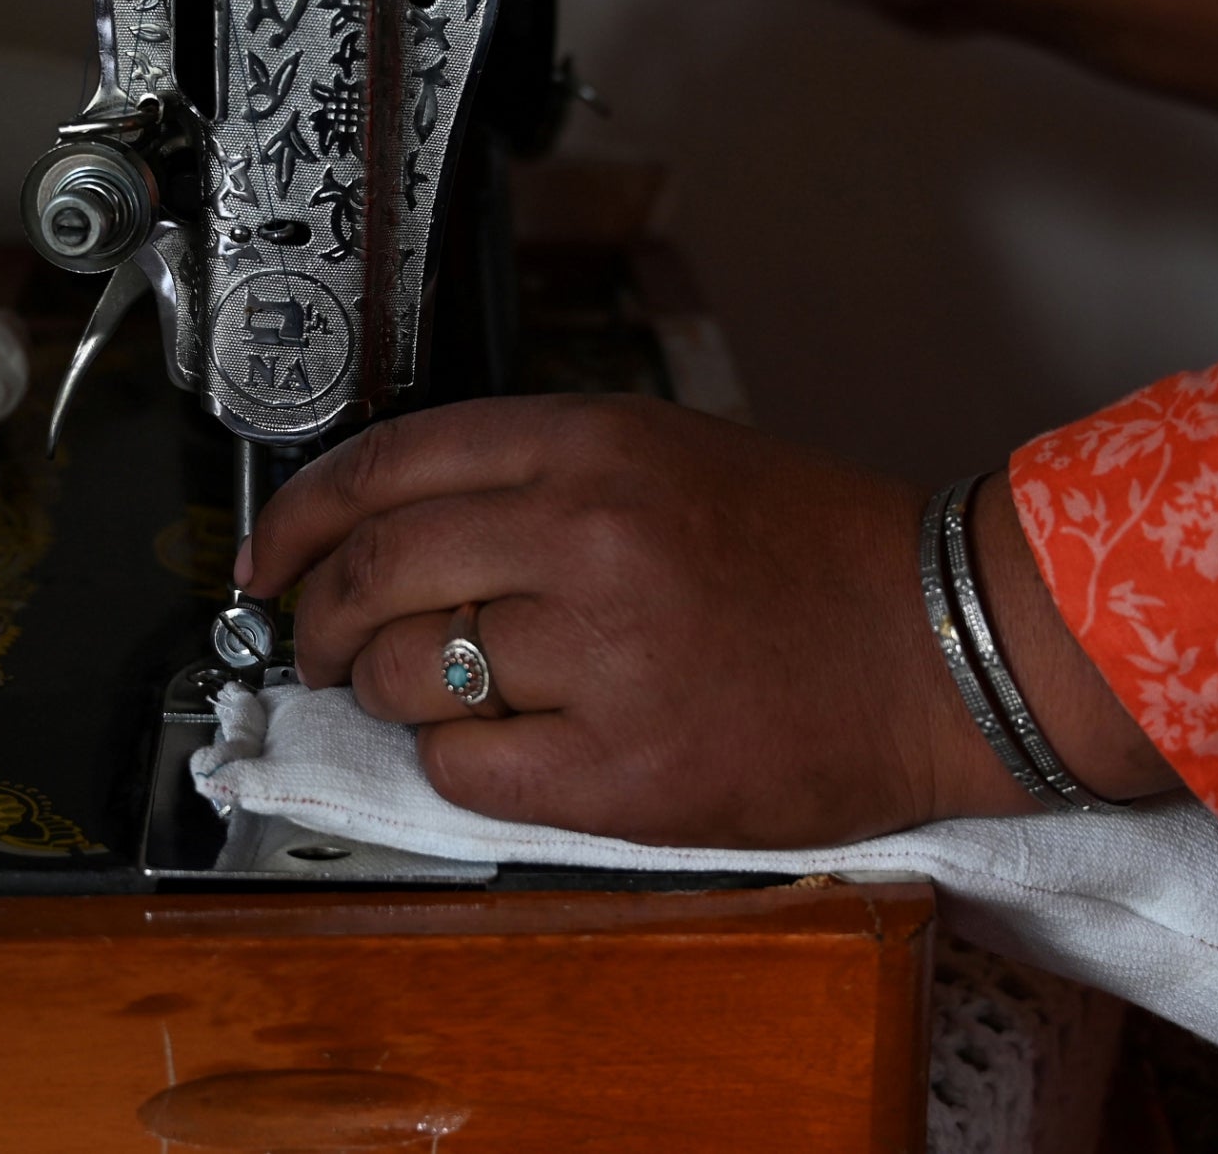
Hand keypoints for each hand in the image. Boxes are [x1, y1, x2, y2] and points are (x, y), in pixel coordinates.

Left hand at [234, 394, 1174, 847]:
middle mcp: (585, 536)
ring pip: (407, 675)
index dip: (298, 518)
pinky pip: (468, 769)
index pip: (384, 464)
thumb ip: (540, 478)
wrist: (948, 647)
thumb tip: (399, 529)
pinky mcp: (623, 772)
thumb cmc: (821, 555)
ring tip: (429, 695)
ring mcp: (602, 656)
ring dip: (389, 692)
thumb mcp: (675, 455)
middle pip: (373, 572)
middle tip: (311, 642)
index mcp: (595, 444)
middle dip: (313, 618)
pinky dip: (457, 763)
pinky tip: (505, 747)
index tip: (270, 556)